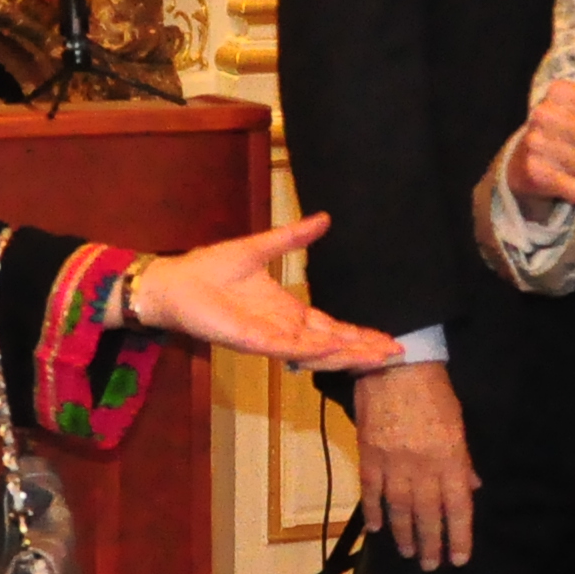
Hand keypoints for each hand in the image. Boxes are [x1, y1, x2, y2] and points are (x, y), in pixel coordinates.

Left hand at [124, 214, 401, 373]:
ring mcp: (270, 337)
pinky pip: (290, 347)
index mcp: (287, 311)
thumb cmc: (210, 269)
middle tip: (398, 352)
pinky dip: (316, 347)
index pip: (332, 326)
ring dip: (349, 353)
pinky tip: (339, 345)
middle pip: (333, 343)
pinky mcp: (254, 340)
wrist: (176, 282)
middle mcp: (284, 329)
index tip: (389, 338)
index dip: (360, 334)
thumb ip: (293, 237)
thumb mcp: (260, 247)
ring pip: (318, 350)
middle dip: (365, 349)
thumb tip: (324, 219)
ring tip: (379, 355)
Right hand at [353, 361, 478, 570]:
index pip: (458, 507)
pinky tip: (376, 527)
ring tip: (409, 552)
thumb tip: (472, 486)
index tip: (459, 558)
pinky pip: (371, 491)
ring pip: (399, 509)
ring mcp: (393, 464)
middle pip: (428, 515)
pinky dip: (373, 511)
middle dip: (431, 544)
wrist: (395, 365)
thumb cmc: (433, 391)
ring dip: (404, 534)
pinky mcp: (369, 456)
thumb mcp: (459, 423)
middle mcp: (423, 468)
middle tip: (430, 565)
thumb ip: (463, 459)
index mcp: (449, 459)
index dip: (459, 536)